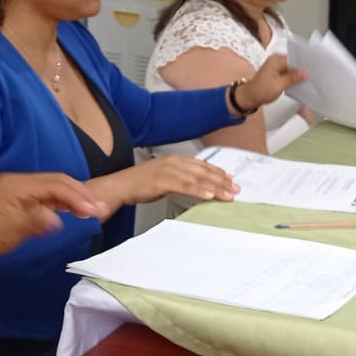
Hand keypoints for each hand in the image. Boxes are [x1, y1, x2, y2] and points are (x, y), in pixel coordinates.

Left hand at [0, 174, 108, 263]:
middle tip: (99, 207)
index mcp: (18, 186)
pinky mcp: (16, 197)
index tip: (94, 211)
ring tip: (90, 208)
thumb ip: (37, 221)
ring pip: (52, 186)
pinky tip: (70, 208)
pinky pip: (44, 193)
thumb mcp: (11, 231)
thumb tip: (57, 219)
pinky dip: (61, 200)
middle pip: (57, 181)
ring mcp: (16, 188)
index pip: (56, 186)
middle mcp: (18, 182)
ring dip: (73, 196)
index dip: (78, 198)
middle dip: (81, 193)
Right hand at [90, 155, 238, 210]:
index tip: (230, 180)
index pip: (202, 165)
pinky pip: (185, 186)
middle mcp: (174, 162)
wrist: (120, 186)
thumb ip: (180, 179)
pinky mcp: (162, 181)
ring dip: (215, 187)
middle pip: (203, 171)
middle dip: (222, 180)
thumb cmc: (140, 183)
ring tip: (228, 195)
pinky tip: (209, 196)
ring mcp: (168, 170)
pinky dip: (199, 190)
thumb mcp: (164, 177)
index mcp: (175, 160)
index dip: (218, 172)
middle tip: (235, 189)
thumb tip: (197, 186)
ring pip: (197, 178)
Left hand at [233, 54, 305, 113]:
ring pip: (291, 68)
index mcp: (275, 60)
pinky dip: (293, 77)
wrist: (249, 97)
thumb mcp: (279, 85)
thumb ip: (293, 78)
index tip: (313, 69)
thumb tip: (305, 72)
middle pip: (293, 62)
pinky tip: (299, 82)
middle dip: (301, 69)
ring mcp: (276, 67)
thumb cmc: (260, 91)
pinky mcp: (276, 73)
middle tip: (312, 75)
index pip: (294, 58)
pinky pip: (288, 73)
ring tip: (307, 79)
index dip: (304, 64)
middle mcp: (275, 61)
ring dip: (297, 74)